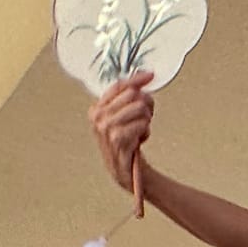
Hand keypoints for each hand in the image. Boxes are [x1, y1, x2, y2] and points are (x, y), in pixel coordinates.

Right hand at [88, 71, 155, 191]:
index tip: (150, 75)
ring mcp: (106, 127)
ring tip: (140, 130)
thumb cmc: (126, 143)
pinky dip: (145, 131)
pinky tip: (139, 140)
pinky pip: (142, 123)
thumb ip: (130, 96)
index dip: (137, 79)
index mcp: (97, 109)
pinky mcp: (117, 138)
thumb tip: (146, 76)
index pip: (119, 86)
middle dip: (145, 104)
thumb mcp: (124, 117)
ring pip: (139, 107)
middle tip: (145, 117)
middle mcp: (98, 117)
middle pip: (132, 94)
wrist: (125, 170)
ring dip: (146, 119)